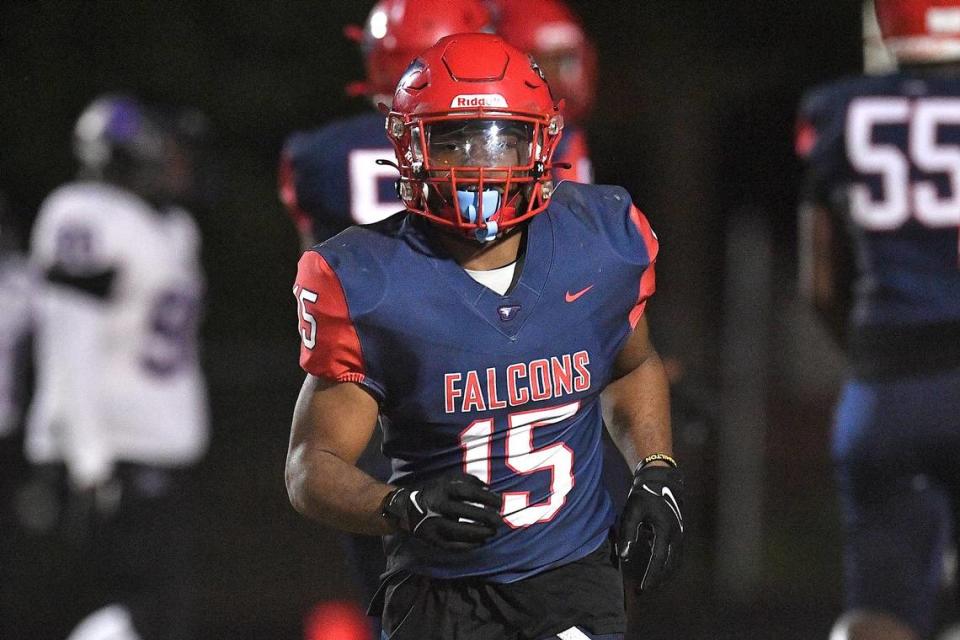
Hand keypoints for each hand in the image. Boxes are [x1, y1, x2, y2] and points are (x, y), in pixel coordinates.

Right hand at [382, 472, 503, 550]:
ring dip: (480, 533)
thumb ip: (468, 480)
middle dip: (487, 518)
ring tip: (492, 533)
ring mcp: (434, 523)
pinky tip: (480, 542)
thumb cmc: (434, 491)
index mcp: (443, 488)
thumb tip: (489, 488)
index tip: (500, 503)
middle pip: (467, 512)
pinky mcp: (431, 539)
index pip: (470, 492)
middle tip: (499, 521)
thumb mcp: (448, 480)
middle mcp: (438, 505)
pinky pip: (452, 545)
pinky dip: (468, 545)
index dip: (487, 498)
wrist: (405, 508)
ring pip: (460, 531)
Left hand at [617, 462, 684, 591]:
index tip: (643, 588)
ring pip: (675, 561)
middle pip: (670, 565)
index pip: (659, 561)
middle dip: (658, 579)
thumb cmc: (645, 495)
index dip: (651, 576)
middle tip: (646, 590)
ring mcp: (680, 534)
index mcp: (665, 531)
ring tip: (653, 583)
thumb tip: (624, 555)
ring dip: (665, 574)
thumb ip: (627, 533)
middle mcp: (676, 535)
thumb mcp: (632, 511)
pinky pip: (676, 554)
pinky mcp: (679, 532)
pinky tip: (659, 568)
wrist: (661, 480)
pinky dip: (668, 564)